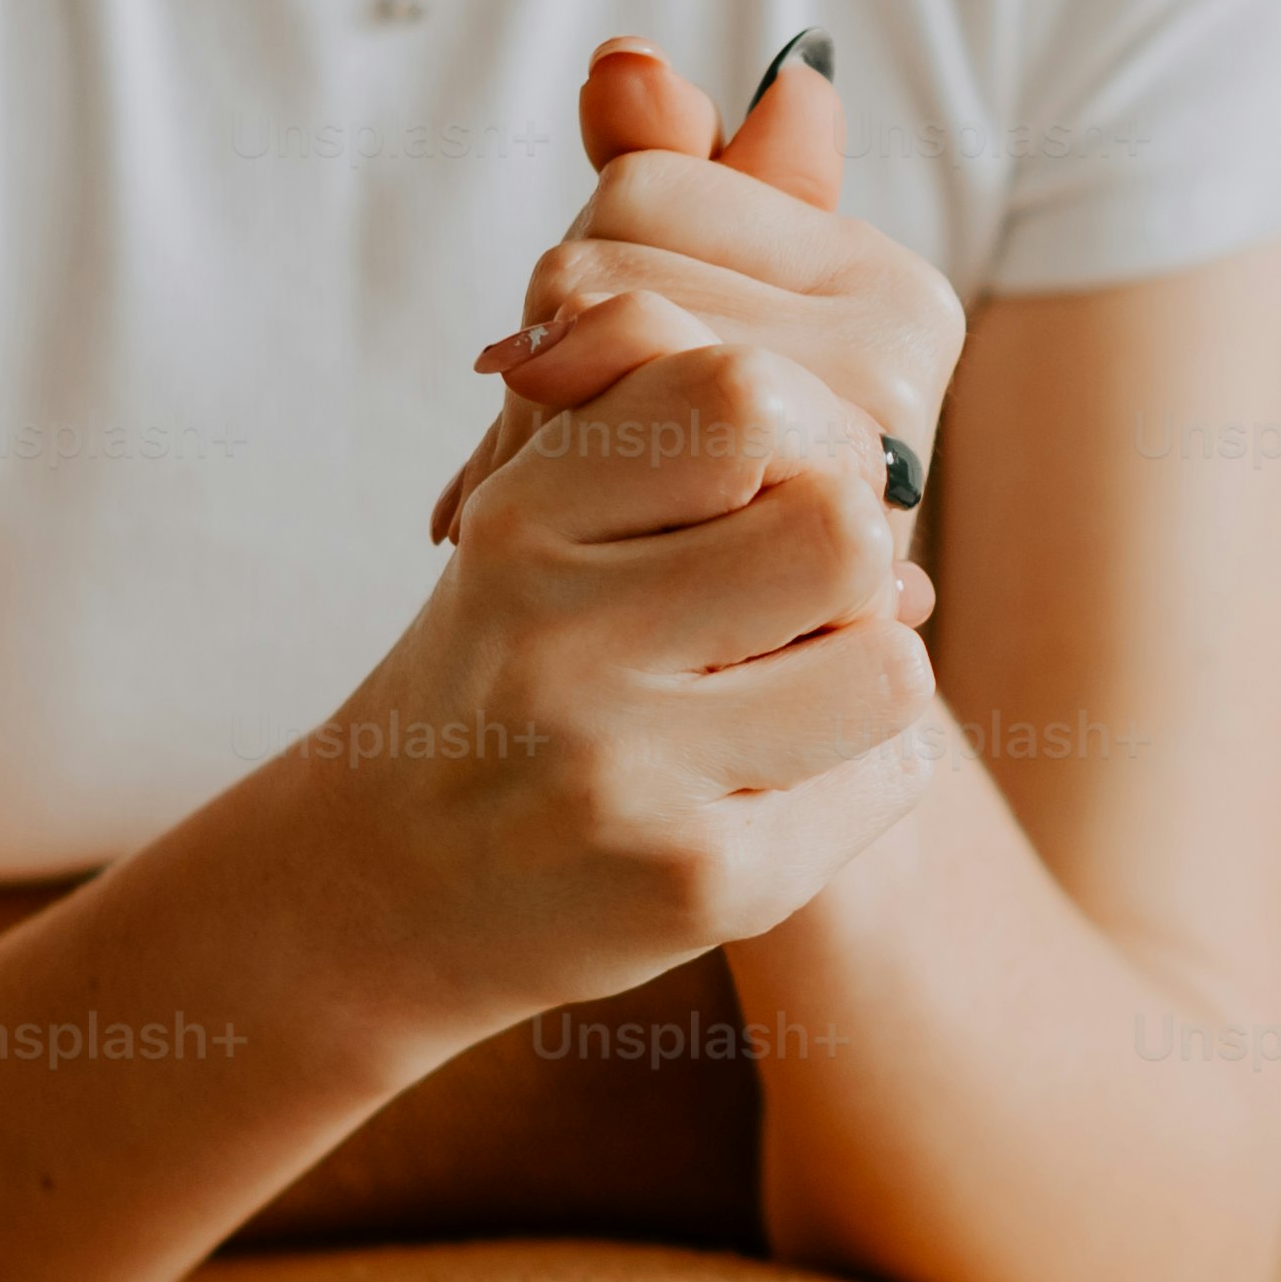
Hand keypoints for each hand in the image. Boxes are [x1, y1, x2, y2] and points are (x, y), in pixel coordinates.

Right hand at [313, 332, 940, 1021]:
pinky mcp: (701, 882)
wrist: (389, 883)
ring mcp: (628, 772)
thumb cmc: (506, 665)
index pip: (743, 398)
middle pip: (840, 532)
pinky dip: (857, 770)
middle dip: (846, 560)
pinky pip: (890, 776)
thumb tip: (871, 451)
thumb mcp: (538, 511)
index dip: (809, 434)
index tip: (776, 489)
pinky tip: (764, 781)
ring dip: (867, 671)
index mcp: (521, 519)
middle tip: (792, 601)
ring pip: (891, 665)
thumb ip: (659, 414)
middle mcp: (560, 639)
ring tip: (782, 693)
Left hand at [429, 36, 961, 545]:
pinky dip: (560, 504)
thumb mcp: (656, 333)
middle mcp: (900, 352)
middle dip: (561, 359)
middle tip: (610, 462)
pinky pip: (601, 456)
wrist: (725, 726)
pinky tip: (597, 562)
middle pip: (601, 259)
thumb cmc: (680, 512)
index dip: (583, 277)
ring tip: (615, 513)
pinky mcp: (800, 551)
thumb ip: (663, 186)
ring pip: (590, 345)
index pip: (636, 180)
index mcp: (886, 284)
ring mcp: (858, 452)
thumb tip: (624, 60)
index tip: (629, 370)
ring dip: (555, 439)